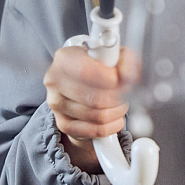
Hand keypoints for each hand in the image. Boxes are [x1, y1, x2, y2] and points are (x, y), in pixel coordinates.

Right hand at [44, 45, 138, 170]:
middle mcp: (55, 81)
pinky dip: (112, 125)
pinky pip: (95, 131)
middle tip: (126, 92)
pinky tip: (116, 116)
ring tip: (121, 102)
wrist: (82, 79)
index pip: (85, 72)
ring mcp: (57, 104)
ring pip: (97, 116)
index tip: (123, 80)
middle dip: (118, 97)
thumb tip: (128, 75)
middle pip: (94, 98)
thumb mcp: (114, 53)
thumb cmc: (99, 65)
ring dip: (117, 111)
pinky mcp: (63, 124)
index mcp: (64, 58)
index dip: (110, 79)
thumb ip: (125, 60)